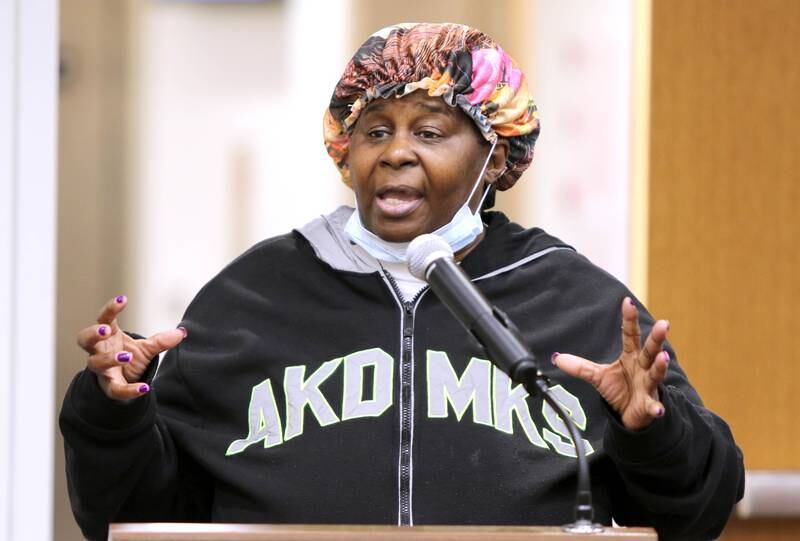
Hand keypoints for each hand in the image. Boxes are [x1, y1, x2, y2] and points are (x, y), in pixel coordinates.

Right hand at [76, 295, 185, 400]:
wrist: (127, 382)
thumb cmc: (129, 359)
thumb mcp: (146, 348)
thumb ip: (161, 341)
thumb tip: (182, 332)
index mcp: (109, 336)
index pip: (104, 318)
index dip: (110, 309)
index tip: (123, 299)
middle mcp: (100, 351)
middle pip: (84, 339)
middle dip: (93, 333)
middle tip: (105, 329)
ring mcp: (102, 369)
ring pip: (95, 363)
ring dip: (109, 359)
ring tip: (127, 356)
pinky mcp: (109, 386)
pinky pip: (116, 389)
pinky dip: (130, 390)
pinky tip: (144, 388)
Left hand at [552, 297, 669, 430]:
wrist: (630, 414)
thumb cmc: (619, 390)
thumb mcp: (597, 376)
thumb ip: (580, 366)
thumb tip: (556, 358)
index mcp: (631, 357)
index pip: (630, 334)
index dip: (629, 318)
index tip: (628, 301)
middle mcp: (642, 368)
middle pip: (649, 350)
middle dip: (656, 338)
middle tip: (663, 324)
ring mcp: (647, 386)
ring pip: (655, 373)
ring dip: (660, 365)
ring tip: (663, 356)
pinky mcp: (648, 405)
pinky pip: (653, 406)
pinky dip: (655, 408)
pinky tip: (658, 409)